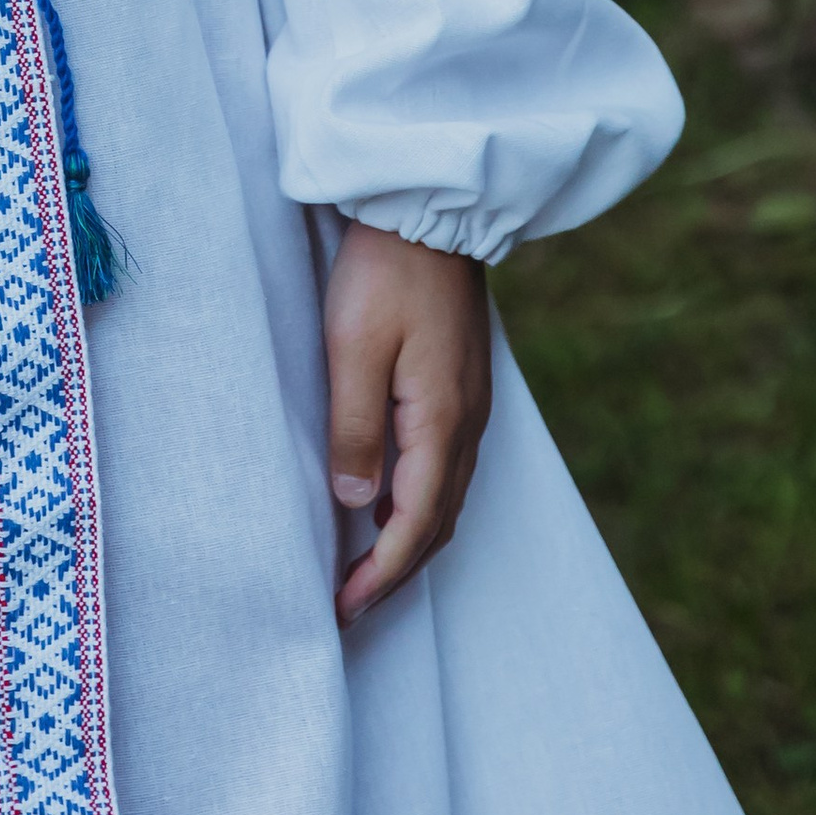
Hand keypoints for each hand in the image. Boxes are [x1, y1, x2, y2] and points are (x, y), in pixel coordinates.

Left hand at [323, 220, 491, 628]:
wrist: (429, 207)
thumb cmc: (384, 271)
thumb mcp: (353, 347)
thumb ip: (355, 428)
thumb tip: (357, 504)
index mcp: (443, 420)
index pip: (416, 522)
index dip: (381, 572)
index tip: (346, 607)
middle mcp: (467, 422)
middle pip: (438, 521)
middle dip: (397, 570)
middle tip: (351, 605)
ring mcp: (469, 403)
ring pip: (445, 496)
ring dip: (409, 539)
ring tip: (366, 567)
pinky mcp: (460, 383)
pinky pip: (445, 465)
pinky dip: (419, 501)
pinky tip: (388, 500)